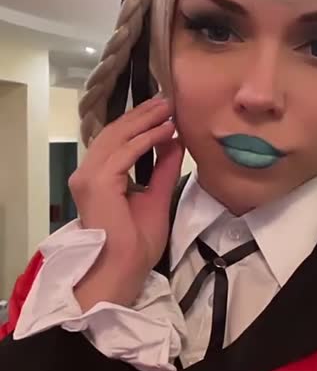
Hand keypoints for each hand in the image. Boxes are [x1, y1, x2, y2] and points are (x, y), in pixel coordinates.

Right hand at [69, 97, 183, 309]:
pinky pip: (126, 152)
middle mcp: (86, 173)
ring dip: (145, 121)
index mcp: (96, 178)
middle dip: (141, 115)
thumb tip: (175, 142)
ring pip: (118, 137)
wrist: (123, 269)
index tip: (162, 111)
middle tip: (166, 101)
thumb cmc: (135, 245)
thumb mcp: (156, 197)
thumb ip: (163, 169)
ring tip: (168, 109)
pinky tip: (166, 131)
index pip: (115, 140)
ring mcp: (89, 177)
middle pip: (113, 132)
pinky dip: (147, 139)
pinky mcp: (99, 183)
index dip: (138, 122)